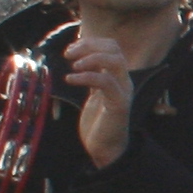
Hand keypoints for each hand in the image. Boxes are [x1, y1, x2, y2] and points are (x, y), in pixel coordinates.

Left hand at [64, 31, 132, 166]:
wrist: (106, 149)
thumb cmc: (97, 123)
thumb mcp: (93, 94)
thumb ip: (90, 77)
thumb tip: (76, 59)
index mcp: (118, 76)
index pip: (112, 46)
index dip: (91, 43)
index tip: (71, 50)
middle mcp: (124, 81)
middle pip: (114, 49)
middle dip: (89, 47)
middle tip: (68, 55)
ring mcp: (124, 92)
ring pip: (114, 61)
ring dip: (90, 59)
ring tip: (72, 67)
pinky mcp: (119, 104)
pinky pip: (105, 82)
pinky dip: (86, 77)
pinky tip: (70, 80)